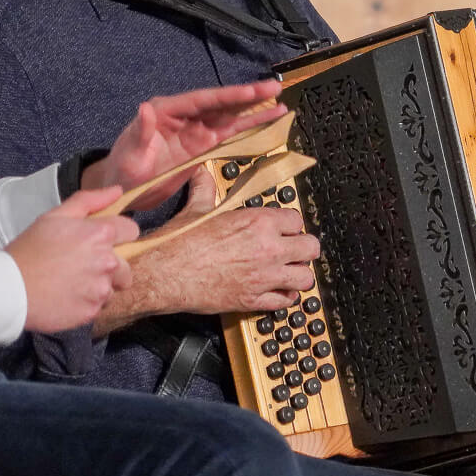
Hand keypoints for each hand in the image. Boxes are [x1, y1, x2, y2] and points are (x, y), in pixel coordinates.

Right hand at [7, 187, 140, 332]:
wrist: (10, 288)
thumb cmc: (30, 248)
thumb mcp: (54, 216)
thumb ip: (90, 200)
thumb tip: (118, 191)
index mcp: (100, 234)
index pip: (131, 230)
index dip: (117, 234)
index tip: (99, 240)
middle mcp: (107, 262)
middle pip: (126, 264)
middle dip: (110, 264)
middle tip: (82, 265)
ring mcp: (100, 290)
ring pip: (113, 287)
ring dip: (99, 285)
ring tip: (73, 283)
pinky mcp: (92, 312)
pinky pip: (99, 306)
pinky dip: (87, 302)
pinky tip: (67, 296)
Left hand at [82, 79, 285, 200]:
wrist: (124, 190)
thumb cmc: (122, 171)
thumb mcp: (129, 154)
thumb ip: (141, 132)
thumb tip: (146, 108)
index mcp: (167, 111)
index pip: (202, 100)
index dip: (228, 96)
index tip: (251, 92)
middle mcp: (184, 116)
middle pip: (220, 104)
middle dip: (248, 97)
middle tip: (274, 89)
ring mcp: (195, 130)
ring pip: (228, 116)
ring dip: (253, 111)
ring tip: (279, 102)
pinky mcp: (202, 145)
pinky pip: (228, 134)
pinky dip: (247, 128)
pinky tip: (267, 121)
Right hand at [93, 169, 320, 334]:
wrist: (164, 275)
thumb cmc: (179, 244)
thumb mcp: (195, 209)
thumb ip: (205, 189)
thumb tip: (201, 173)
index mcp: (256, 222)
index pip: (296, 219)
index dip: (290, 224)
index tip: (283, 227)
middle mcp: (267, 249)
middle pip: (311, 248)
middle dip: (303, 248)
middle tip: (292, 249)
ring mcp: (263, 277)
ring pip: (305, 278)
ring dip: (298, 274)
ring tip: (287, 272)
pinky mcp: (254, 301)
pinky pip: (286, 302)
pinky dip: (284, 297)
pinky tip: (274, 291)